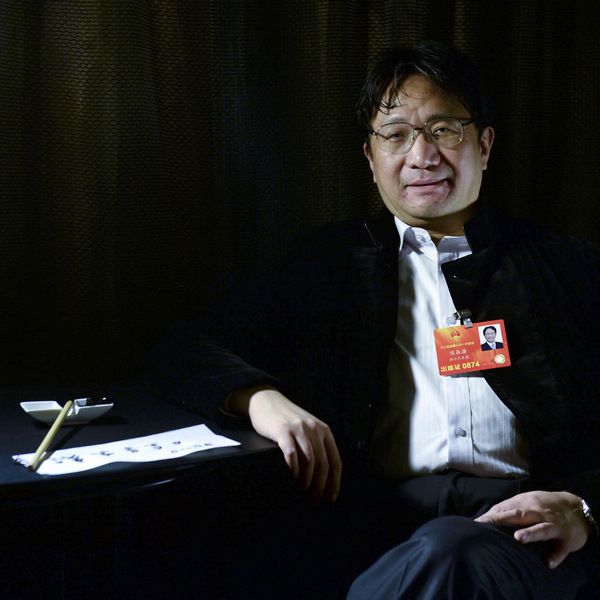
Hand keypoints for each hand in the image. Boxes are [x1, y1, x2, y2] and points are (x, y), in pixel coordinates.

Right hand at [227, 386, 341, 505]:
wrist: (266, 400)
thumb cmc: (286, 418)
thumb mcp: (307, 428)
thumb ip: (316, 444)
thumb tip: (322, 476)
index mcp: (323, 431)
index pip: (335, 460)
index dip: (335, 481)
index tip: (331, 497)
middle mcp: (314, 429)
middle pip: (323, 464)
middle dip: (320, 487)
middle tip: (314, 501)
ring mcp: (298, 429)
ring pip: (309, 461)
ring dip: (307, 481)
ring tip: (302, 492)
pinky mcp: (282, 430)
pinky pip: (291, 453)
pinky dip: (293, 468)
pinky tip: (292, 476)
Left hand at [475, 490, 592, 568]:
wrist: (577, 508)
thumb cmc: (544, 506)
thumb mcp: (527, 502)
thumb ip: (508, 509)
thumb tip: (485, 519)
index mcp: (527, 503)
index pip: (506, 509)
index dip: (492, 516)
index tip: (477, 523)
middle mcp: (539, 513)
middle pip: (520, 515)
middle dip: (503, 520)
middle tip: (487, 526)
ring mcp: (553, 526)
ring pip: (542, 529)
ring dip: (530, 533)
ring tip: (518, 538)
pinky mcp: (566, 540)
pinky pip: (561, 549)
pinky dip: (555, 556)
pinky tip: (548, 563)